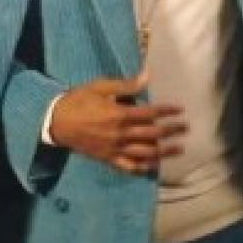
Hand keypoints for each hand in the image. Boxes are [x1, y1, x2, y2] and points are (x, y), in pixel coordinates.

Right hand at [48, 70, 185, 174]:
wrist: (56, 122)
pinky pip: (130, 166)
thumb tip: (147, 76)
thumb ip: (126, 85)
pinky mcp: (108, 158)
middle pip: (153, 134)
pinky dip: (144, 167)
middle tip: (185, 128)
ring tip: (180, 148)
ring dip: (165, 151)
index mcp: (119, 114)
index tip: (180, 110)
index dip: (167, 111)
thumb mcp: (100, 87)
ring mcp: (116, 149)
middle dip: (172, 130)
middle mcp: (121, 134)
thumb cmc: (78, 100)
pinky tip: (155, 164)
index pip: (150, 113)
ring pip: (146, 153)